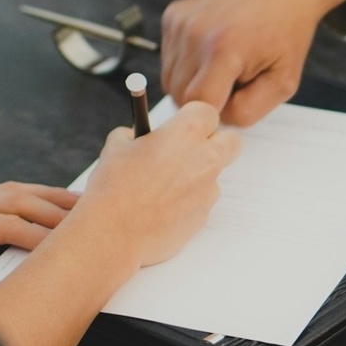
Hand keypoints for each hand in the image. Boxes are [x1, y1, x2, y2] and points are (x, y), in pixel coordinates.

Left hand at [0, 175, 79, 253]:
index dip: (32, 232)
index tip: (61, 243)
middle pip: (16, 199)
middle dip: (55, 209)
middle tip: (92, 218)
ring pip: (14, 191)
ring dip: (49, 195)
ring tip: (84, 202)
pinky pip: (4, 192)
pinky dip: (32, 193)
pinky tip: (47, 199)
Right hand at [75, 102, 242, 265]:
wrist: (114, 233)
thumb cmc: (114, 187)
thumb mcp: (115, 147)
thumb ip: (134, 135)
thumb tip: (137, 138)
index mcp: (186, 133)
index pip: (207, 112)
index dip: (193, 119)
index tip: (180, 126)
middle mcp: (205, 159)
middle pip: (231, 142)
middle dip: (216, 143)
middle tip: (190, 150)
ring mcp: (207, 191)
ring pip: (213, 176)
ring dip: (195, 177)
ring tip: (160, 189)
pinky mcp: (203, 217)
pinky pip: (201, 203)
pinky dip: (186, 203)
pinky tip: (159, 209)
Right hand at [161, 0, 345, 125]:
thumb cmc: (285, 34)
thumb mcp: (283, 82)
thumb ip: (248, 111)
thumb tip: (213, 121)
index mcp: (224, 49)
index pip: (197, 105)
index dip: (214, 114)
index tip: (234, 105)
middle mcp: (195, 32)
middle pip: (180, 95)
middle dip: (205, 100)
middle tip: (235, 83)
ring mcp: (180, 21)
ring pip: (170, 79)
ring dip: (194, 82)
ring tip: (224, 65)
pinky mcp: (172, 15)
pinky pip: (169, 58)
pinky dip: (187, 63)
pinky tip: (213, 49)